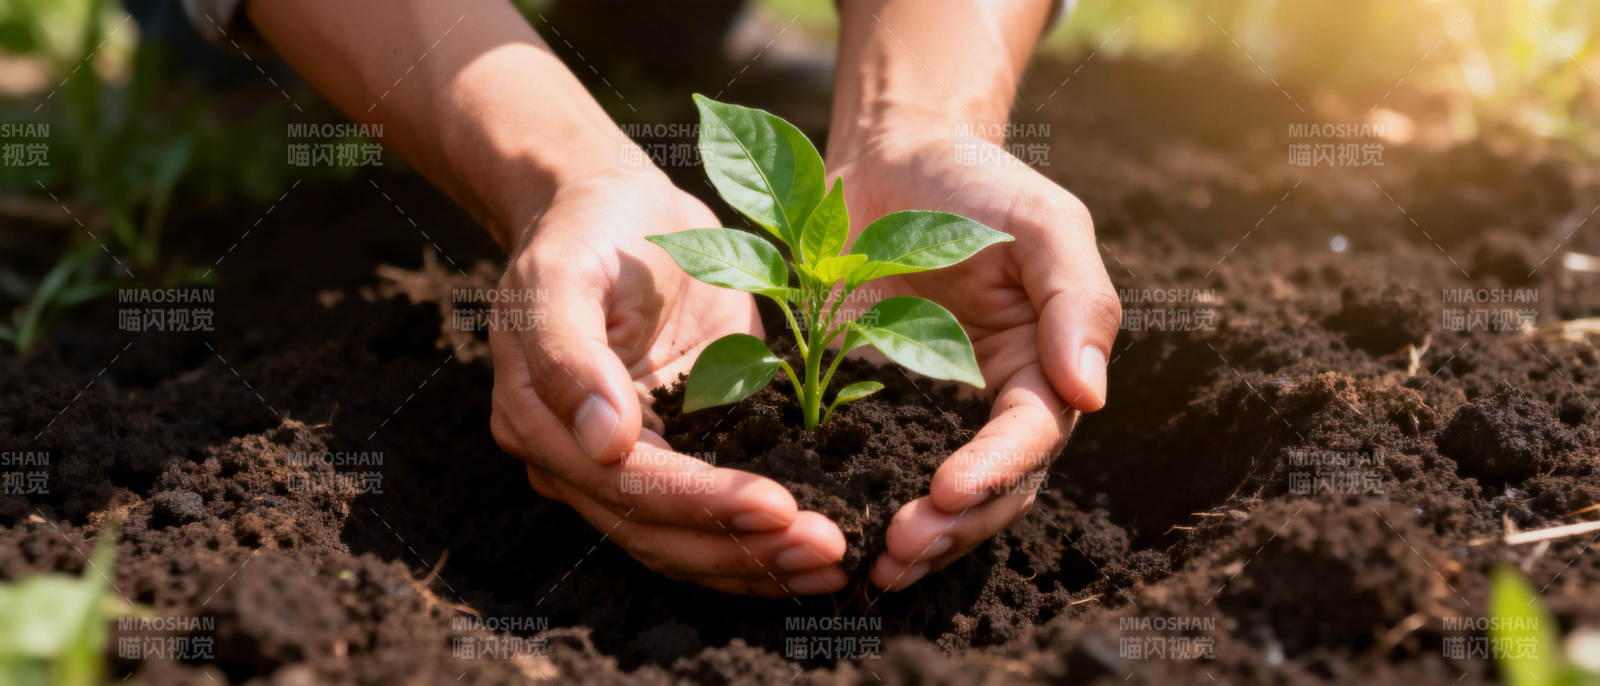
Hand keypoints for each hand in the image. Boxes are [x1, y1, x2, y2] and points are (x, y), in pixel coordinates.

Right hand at [488, 169, 847, 595]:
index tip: (778, 507)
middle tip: (827, 551)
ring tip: (833, 566)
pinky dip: (760, 544)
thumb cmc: (588, 227)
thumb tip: (602, 441)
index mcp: (539, 419)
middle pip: (659, 531)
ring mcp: (624, 466)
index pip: (628, 484)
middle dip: (744, 548)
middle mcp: (575, 460)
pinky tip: (814, 558)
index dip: (703, 503)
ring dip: (759, 564)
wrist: (613, 206)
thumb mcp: (564, 269)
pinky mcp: (675, 455)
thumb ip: (569, 353)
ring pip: (685, 544)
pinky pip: (710, 520)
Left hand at [830, 128, 1120, 590]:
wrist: (889, 155)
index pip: (1031, 438)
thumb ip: (1075, 300)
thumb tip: (1091, 394)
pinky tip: (829, 531)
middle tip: (901, 549)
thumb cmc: (975, 182)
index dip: (996, 472)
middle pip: (990, 490)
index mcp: (1041, 369)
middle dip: (952, 526)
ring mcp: (927, 410)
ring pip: (937, 498)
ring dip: (915, 539)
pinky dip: (856, 501)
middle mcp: (990, 404)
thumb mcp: (1042, 221)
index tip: (948, 492)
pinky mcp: (867, 405)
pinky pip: (868, 464)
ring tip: (877, 568)